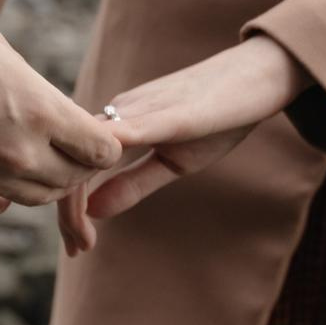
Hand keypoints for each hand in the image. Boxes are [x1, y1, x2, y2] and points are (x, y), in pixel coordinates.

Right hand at [0, 9, 120, 219]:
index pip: (100, 150)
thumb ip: (31, 86)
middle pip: (71, 178)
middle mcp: (17, 154)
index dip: (103, 143)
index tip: (96, 135)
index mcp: (39, 112)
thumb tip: (45, 107)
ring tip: (33, 158)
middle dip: (77, 163)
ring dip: (42, 180)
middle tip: (70, 148)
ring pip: (34, 197)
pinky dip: (1, 195)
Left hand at [81, 39, 310, 228]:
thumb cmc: (219, 116)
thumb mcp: (173, 161)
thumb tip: (93, 211)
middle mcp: (119, 110)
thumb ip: (133, 183)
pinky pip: (123, 132)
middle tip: (76, 250)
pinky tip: (91, 188)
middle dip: (65, 210)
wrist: (260, 73)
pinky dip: (100, 160)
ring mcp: (139, 107)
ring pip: (87, 151)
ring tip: (82, 239)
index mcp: (119, 122)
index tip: (77, 246)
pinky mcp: (167, 112)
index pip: (75, 164)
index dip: (67, 207)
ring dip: (75, 196)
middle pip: (71, 160)